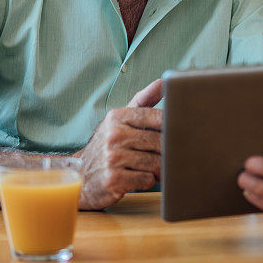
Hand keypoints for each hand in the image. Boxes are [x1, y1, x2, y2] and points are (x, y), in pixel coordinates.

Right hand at [74, 79, 162, 209]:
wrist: (81, 176)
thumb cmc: (108, 145)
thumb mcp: (120, 120)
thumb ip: (144, 99)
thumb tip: (164, 81)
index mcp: (117, 116)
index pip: (156, 117)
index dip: (172, 126)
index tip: (180, 131)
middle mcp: (114, 135)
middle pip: (159, 141)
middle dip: (169, 151)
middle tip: (173, 155)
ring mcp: (112, 157)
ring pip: (155, 162)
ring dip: (160, 168)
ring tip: (156, 168)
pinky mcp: (113, 180)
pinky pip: (147, 180)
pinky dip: (149, 181)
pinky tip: (141, 178)